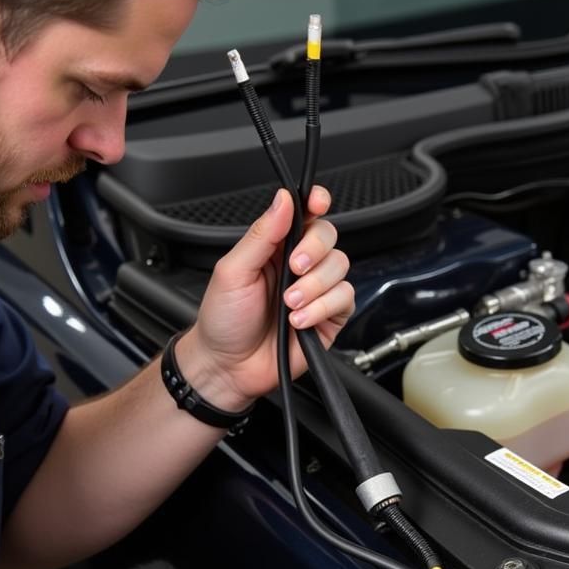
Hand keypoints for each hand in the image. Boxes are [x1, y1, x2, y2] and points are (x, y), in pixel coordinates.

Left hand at [180, 186, 353, 409]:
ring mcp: (317, 291)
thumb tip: (284, 201)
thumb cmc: (224, 321)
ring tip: (289, 305)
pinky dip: (321, 309)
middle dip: (314, 250)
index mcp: (275, 248)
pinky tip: (298, 321)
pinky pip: (344, 300)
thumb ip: (261, 235)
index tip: (317, 203)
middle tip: (294, 268)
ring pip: (340, 267)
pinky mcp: (329, 318)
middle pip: (329, 236)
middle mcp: (299, 266)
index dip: (315, 203)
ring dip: (314, 287)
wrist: (228, 367)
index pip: (304, 215)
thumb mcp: (232, 272)